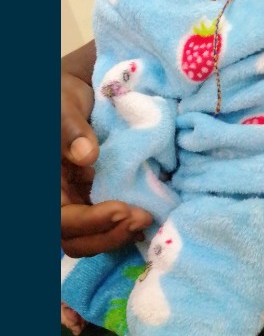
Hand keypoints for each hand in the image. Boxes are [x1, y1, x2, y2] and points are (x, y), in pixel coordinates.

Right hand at [60, 70, 152, 256]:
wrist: (80, 96)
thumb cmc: (64, 98)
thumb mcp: (64, 106)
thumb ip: (71, 129)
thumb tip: (87, 156)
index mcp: (44, 182)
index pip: (60, 219)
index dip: (89, 221)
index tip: (122, 209)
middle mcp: (57, 198)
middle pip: (74, 238)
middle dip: (108, 235)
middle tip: (142, 218)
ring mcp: (76, 201)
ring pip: (92, 238)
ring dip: (119, 235)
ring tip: (147, 219)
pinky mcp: (95, 199)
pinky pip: (107, 225)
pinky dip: (125, 228)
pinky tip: (148, 219)